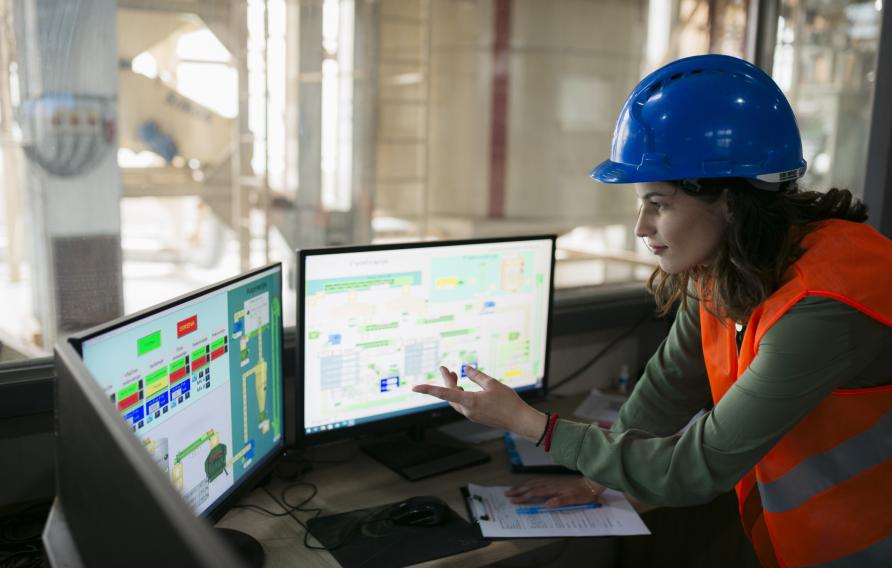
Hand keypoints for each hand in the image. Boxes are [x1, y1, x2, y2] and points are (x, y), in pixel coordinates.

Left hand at [412, 366, 546, 440]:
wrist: (519, 420)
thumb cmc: (508, 402)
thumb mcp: (492, 384)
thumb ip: (477, 376)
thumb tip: (466, 369)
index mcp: (469, 402)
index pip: (444, 393)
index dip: (428, 389)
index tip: (415, 387)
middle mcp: (467, 410)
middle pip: (450, 394)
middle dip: (446, 381)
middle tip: (444, 368)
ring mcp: (471, 415)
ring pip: (456, 400)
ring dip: (453, 387)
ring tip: (454, 374)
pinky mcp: (476, 416)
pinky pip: (463, 404)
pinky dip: (460, 394)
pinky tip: (463, 387)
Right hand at [505, 477, 604, 507]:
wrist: (591, 483)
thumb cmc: (584, 494)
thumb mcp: (575, 500)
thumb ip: (561, 501)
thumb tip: (547, 504)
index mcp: (554, 490)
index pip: (535, 493)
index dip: (524, 497)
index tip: (514, 501)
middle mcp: (550, 484)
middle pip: (531, 487)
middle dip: (518, 491)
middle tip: (507, 494)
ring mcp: (551, 481)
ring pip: (532, 483)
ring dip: (521, 486)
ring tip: (511, 489)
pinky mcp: (553, 481)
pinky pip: (537, 481)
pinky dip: (529, 483)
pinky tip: (526, 485)